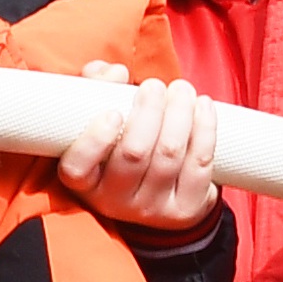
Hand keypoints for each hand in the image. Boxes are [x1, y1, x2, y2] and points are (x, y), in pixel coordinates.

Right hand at [55, 62, 221, 231]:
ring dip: (180, 114)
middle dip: (149, 112)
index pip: (78, 167)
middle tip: (155, 86)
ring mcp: (151, 208)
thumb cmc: (120, 146)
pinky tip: (203, 106)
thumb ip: (95, 90)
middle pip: (134, 154)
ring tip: (181, 89)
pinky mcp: (184, 210)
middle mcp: (114, 200)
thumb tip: (112, 71)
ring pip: (169, 156)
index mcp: (83, 180)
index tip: (113, 112)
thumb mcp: (99, 122)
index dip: (95, 140)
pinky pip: (199, 166)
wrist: (158, 194)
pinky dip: (204, 130)